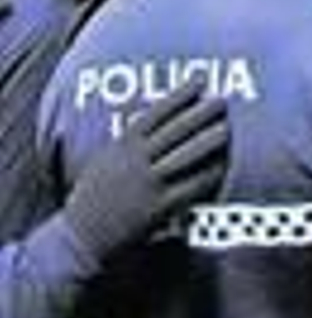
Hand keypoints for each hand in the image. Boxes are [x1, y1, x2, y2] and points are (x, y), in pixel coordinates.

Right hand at [63, 79, 229, 262]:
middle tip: (222, 101)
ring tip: (227, 129)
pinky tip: (221, 166)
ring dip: (210, 141)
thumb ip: (129, 138)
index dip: (180, 95)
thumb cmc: (94, 194)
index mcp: (122, 146)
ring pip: (186, 156)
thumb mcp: (106, 159)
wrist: (79, 237)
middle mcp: (136, 162)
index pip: (156, 113)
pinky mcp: (157, 209)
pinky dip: (207, 175)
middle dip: (201, 113)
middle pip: (176, 131)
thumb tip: (154, 113)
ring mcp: (148, 185)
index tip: (200, 80)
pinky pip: (189, 187)